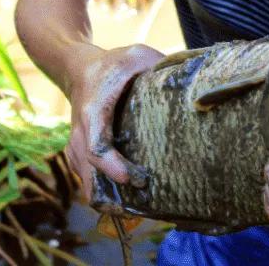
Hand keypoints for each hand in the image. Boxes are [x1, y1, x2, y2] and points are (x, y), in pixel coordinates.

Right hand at [65, 43, 163, 202]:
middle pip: (89, 172)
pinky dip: (101, 192)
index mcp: (94, 110)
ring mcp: (76, 144)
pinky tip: (124, 203)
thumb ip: (160, 64)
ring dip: (107, 197)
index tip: (133, 179)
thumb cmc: (113, 63)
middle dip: (111, 193)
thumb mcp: (137, 55)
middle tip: (141, 206)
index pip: (97, 146)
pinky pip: (86, 179)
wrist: (78, 68)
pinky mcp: (78, 153)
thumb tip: (192, 79)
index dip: (113, 166)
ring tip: (135, 212)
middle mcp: (80, 132)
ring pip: (85, 180)